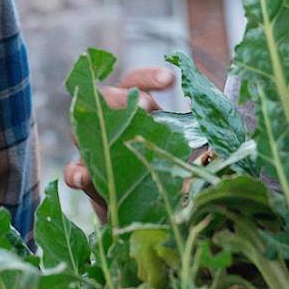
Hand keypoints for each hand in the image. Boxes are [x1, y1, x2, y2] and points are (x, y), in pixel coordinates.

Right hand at [61, 65, 174, 222]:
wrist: (147, 210)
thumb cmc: (164, 169)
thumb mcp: (179, 149)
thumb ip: (188, 139)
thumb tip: (216, 135)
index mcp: (135, 109)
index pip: (135, 82)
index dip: (148, 78)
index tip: (168, 79)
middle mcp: (111, 122)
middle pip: (104, 97)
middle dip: (122, 98)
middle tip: (145, 106)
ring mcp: (94, 148)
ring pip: (83, 129)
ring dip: (96, 129)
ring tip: (113, 137)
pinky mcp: (87, 178)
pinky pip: (73, 171)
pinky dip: (75, 173)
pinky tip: (82, 177)